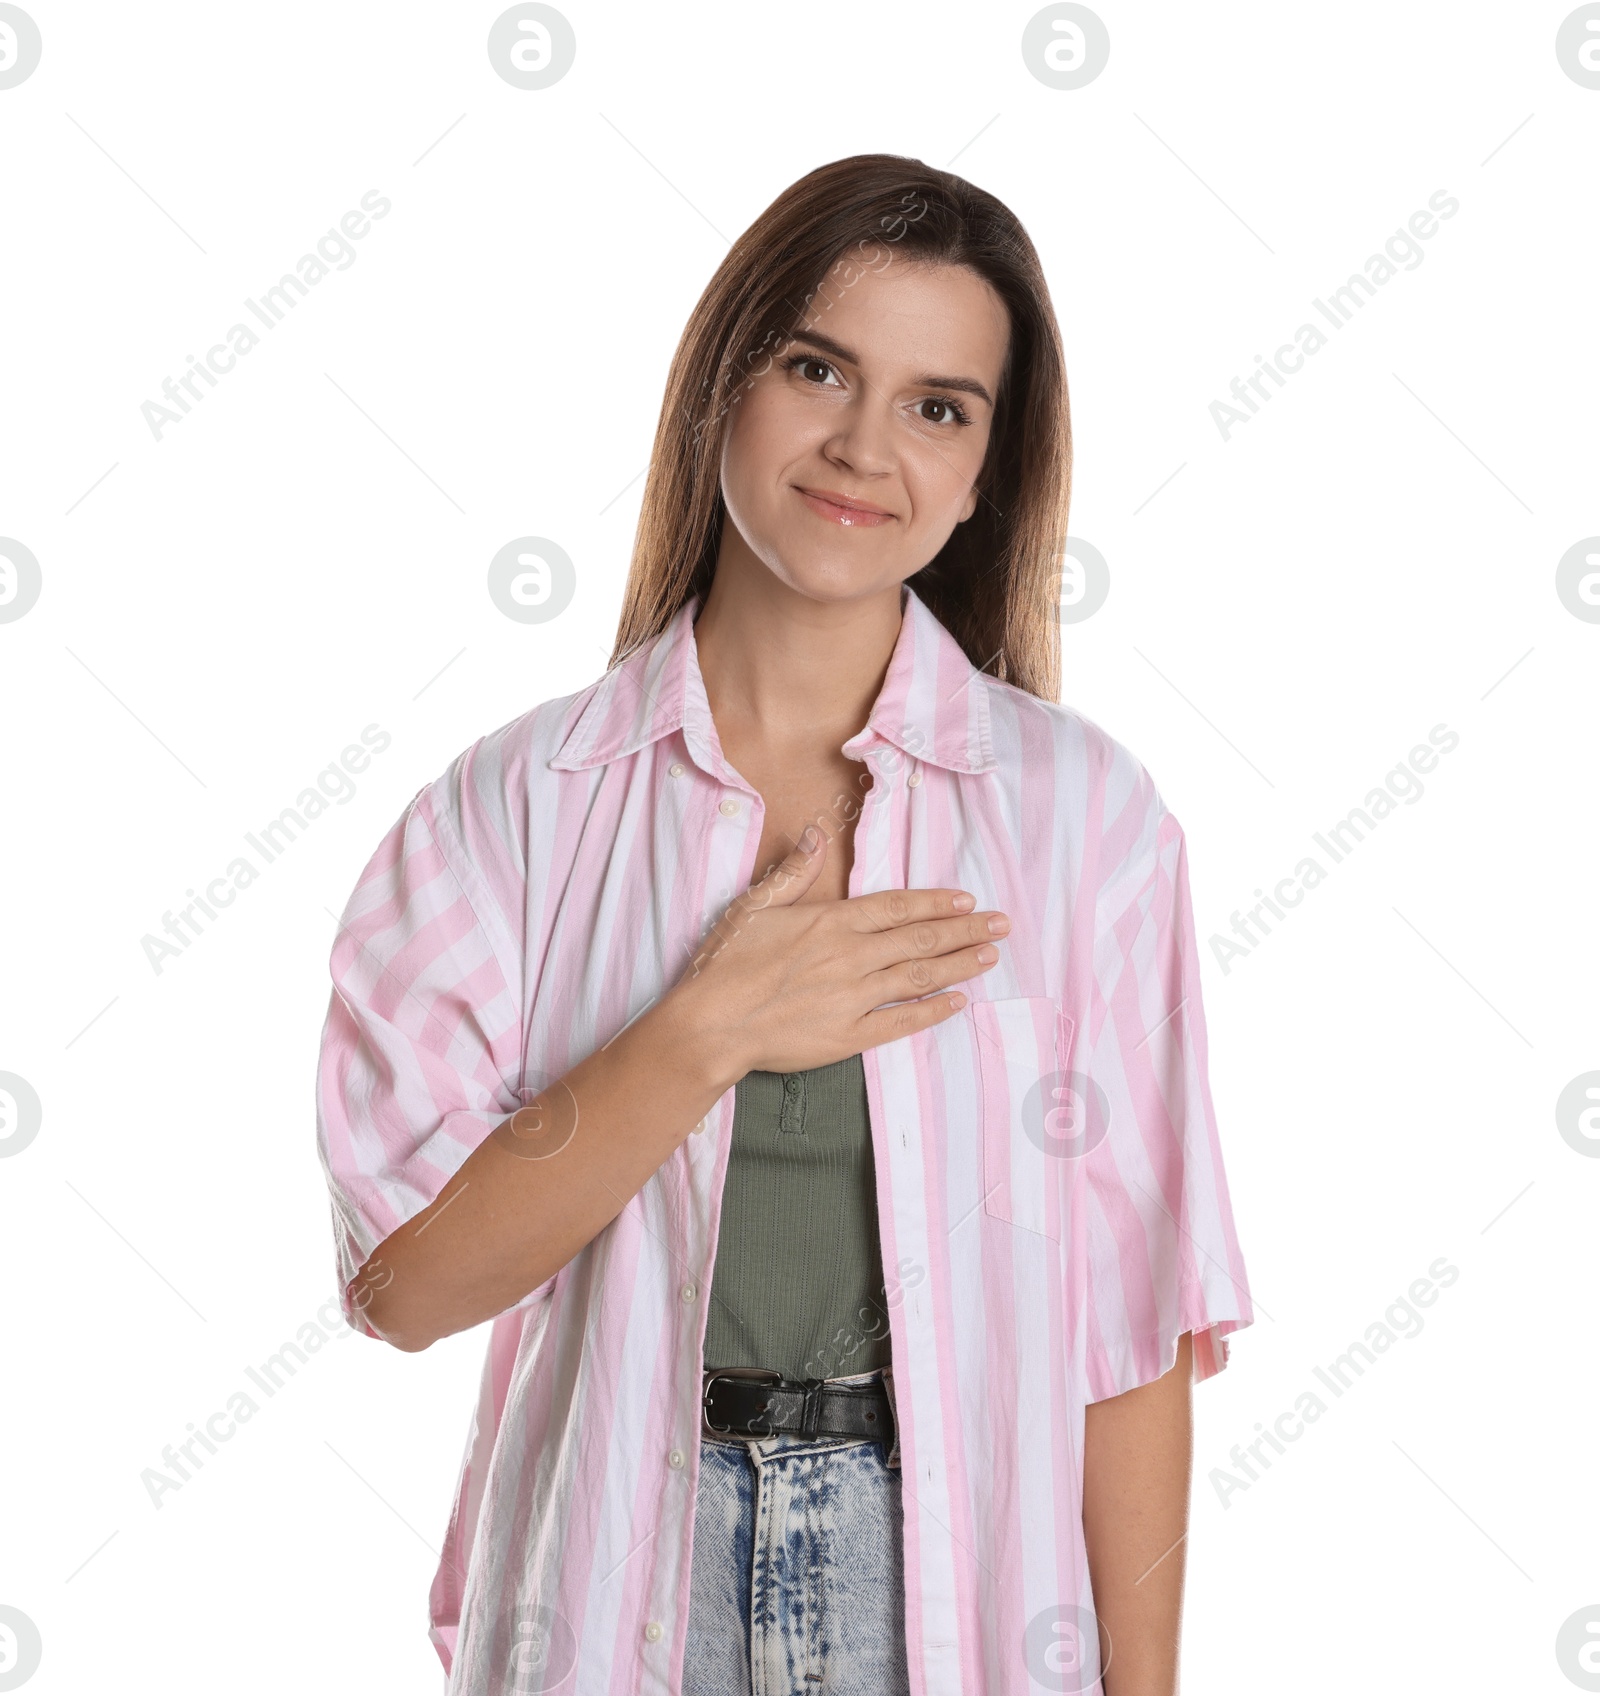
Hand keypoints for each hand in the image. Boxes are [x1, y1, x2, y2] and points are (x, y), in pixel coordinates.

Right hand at [668, 824, 1007, 1079]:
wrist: (709, 1025)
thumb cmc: (725, 964)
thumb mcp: (754, 905)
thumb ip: (793, 871)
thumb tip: (816, 833)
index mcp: (831, 923)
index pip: (897, 908)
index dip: (936, 903)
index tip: (966, 900)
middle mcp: (851, 957)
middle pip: (920, 940)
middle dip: (965, 931)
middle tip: (1001, 926)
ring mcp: (853, 998)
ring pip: (919, 978)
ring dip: (959, 965)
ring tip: (989, 956)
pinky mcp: (848, 1035)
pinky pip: (901, 1023)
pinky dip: (932, 1012)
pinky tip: (957, 1003)